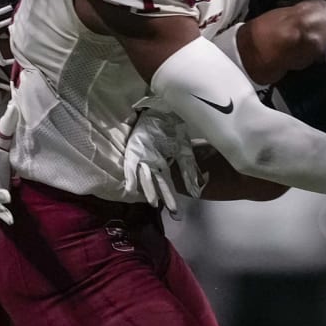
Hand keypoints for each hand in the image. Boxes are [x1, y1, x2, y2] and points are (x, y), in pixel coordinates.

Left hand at [123, 99, 206, 217]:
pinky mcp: (134, 151)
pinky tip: (129, 189)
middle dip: (165, 199)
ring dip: (149, 190)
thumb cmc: (173, 129)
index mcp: (162, 164)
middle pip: (158, 185)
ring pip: (146, 178)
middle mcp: (152, 164)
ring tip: (153, 203)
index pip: (167, 185)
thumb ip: (189, 171)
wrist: (164, 110)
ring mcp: (142, 158)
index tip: (176, 214)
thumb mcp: (185, 151)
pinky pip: (131, 166)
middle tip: (172, 213)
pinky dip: (130, 177)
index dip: (171, 199)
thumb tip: (196, 192)